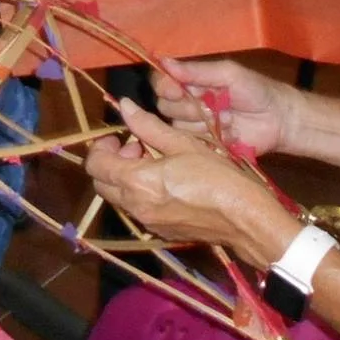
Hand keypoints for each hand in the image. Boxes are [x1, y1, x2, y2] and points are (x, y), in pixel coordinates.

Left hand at [86, 101, 297, 264]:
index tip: (121, 136)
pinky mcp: (162, 233)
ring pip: (119, 198)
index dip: (101, 147)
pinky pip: (138, 211)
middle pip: (102, 184)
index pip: (95, 165)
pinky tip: (167, 183)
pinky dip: (141, 194)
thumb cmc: (216, 175)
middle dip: (112, 162)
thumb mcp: (182, 143)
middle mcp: (136, 207)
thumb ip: (148, 125)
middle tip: (138, 147)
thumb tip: (124, 106)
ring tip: (155, 162)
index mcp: (137, 182)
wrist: (244, 218)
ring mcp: (148, 223)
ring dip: (126, 178)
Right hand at [154, 56, 288, 157]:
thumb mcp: (228, 73)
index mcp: (191, 83)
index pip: (162, 83)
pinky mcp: (206, 147)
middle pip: (166, 108)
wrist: (280, 119)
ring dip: (204, 123)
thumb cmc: (256, 90)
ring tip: (229, 118)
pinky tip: (231, 133)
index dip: (165, 87)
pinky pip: (196, 145)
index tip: (177, 91)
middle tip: (213, 105)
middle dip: (189, 107)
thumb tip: (164, 61)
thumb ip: (196, 71)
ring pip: (179, 128)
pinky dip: (214, 138)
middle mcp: (188, 105)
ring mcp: (196, 128)